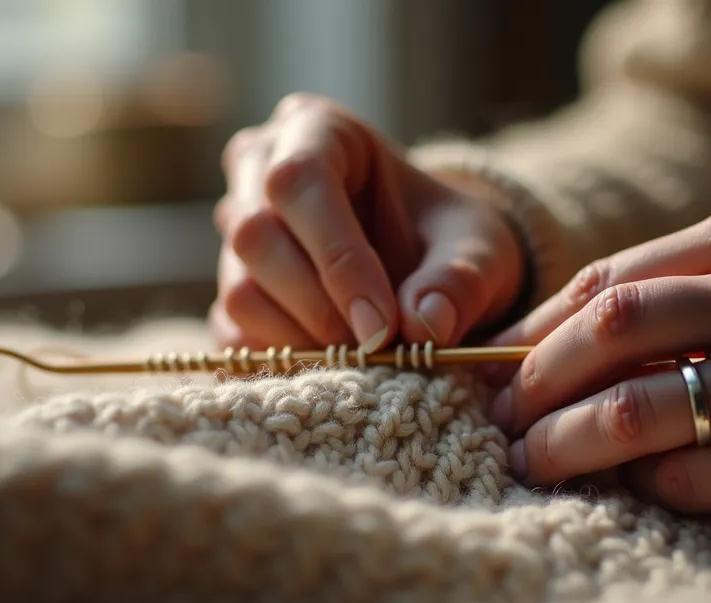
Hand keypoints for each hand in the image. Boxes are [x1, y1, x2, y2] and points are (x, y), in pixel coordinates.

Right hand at [212, 93, 524, 350]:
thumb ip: (459, 281)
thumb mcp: (477, 249)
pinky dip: (285, 360)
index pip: (299, 180)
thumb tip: (425, 326)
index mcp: (316, 129)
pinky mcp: (232, 288)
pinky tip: (335, 366)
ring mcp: (236, 231)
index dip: (337, 258)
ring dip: (302, 340)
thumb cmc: (447, 236)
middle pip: (255, 236)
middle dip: (320, 306)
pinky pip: (235, 333)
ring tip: (363, 358)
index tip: (383, 325)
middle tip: (378, 349)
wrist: (427, 262)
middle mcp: (259, 169)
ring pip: (240, 290)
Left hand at [487, 202, 710, 526]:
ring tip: (530, 462)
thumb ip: (675, 293)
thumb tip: (543, 342)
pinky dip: (644, 484)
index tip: (493, 365)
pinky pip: (686, 478)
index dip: (536, 328)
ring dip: (562, 446)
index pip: (611, 280)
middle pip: (608, 334)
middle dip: (533, 384)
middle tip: (500, 420)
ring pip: (631, 412)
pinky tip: (632, 485)